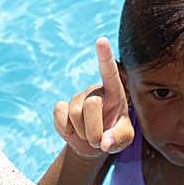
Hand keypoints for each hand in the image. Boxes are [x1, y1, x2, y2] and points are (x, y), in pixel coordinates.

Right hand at [53, 37, 133, 159]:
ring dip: (82, 134)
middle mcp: (94, 90)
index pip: (109, 72)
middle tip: (98, 140)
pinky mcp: (61, 107)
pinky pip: (59, 115)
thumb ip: (119, 140)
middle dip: (94, 130)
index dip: (104, 56)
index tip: (101, 40)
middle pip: (91, 105)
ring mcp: (77, 97)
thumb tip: (104, 142)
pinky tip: (72, 132)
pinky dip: (65, 130)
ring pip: (75, 114)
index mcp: (114, 92)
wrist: (94, 144)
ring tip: (88, 135)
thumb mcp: (124, 138)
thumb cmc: (114, 135)